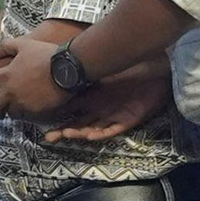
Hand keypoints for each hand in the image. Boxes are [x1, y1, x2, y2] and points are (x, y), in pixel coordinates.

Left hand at [0, 36, 70, 118]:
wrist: (69, 69)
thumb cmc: (47, 54)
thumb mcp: (24, 45)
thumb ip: (5, 47)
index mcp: (4, 76)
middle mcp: (10, 92)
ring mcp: (22, 104)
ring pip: (11, 113)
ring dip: (13, 110)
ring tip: (24, 103)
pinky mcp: (35, 113)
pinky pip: (27, 117)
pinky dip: (28, 113)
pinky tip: (35, 106)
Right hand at [42, 67, 171, 144]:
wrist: (156, 68)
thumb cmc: (130, 64)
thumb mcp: (103, 68)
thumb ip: (86, 70)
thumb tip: (63, 63)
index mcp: (92, 96)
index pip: (71, 109)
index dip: (58, 116)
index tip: (43, 121)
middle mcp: (100, 108)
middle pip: (78, 123)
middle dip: (64, 131)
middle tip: (49, 138)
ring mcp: (113, 115)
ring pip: (93, 128)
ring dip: (80, 133)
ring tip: (67, 134)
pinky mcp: (128, 120)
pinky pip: (112, 129)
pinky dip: (101, 133)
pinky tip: (90, 135)